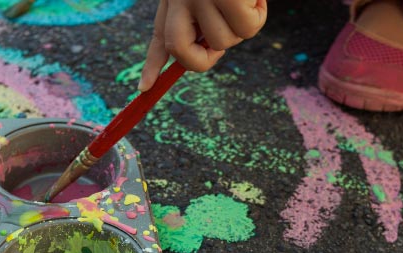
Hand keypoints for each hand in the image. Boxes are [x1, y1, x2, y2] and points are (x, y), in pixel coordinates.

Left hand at [138, 0, 267, 90]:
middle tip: (224, 41)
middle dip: (204, 59)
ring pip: (223, 41)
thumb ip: (201, 15)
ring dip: (245, 26)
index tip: (144, 88)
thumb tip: (210, 48)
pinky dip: (259, 15)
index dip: (152, 64)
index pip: (159, 35)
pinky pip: (247, 28)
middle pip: (181, 50)